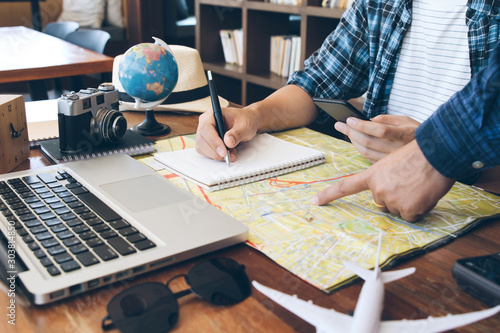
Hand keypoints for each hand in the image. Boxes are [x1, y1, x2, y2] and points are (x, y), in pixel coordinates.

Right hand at [195, 106, 259, 160]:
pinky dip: (216, 156)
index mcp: (212, 115)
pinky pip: (205, 153)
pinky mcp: (205, 143)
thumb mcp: (244, 125)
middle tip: (228, 156)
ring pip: (202, 148)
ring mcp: (203, 134)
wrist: (244, 125)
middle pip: (202, 139)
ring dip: (216, 155)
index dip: (213, 140)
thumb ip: (236, 133)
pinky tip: (227, 153)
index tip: (224, 151)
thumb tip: (228, 142)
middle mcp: (204, 124)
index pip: (206, 127)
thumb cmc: (244, 121)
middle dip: (215, 151)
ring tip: (231, 153)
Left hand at [311, 140, 455, 221]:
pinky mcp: (408, 210)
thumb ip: (384, 178)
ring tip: (418, 186)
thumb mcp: (392, 162)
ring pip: (397, 210)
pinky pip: (411, 216)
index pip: (345, 186)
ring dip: (407, 203)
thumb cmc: (418, 154)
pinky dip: (418, 209)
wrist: (437, 154)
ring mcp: (392, 201)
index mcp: (372, 175)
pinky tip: (424, 195)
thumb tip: (388, 192)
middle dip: (393, 196)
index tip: (315, 201)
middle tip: (408, 182)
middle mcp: (378, 190)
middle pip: (381, 202)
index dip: (329, 195)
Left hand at [335, 115, 419, 162]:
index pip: (379, 130)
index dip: (362, 125)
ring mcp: (395, 162)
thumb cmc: (420, 134)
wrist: (436, 156)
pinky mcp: (390, 170)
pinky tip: (355, 142)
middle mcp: (400, 150)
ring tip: (346, 132)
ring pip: (367, 152)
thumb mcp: (409, 121)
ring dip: (353, 141)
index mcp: (406, 134)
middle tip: (339, 125)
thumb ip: (389, 119)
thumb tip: (371, 120)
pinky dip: (360, 150)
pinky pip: (370, 160)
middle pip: (369, 142)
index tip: (349, 120)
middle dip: (351, 132)